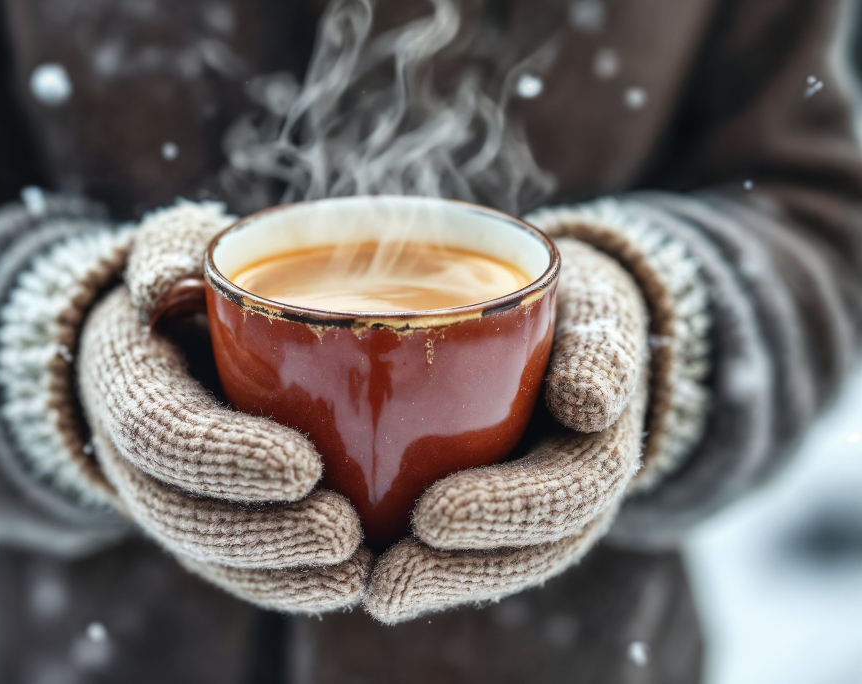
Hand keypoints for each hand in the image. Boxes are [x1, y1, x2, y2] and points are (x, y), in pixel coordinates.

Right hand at [76, 203, 369, 612]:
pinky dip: (283, 586)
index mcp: (124, 380)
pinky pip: (231, 569)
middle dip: (261, 531)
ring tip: (356, 571)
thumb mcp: (166, 247)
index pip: (160, 430)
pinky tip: (345, 585)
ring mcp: (165, 497)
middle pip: (182, 512)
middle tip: (342, 532)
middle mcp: (133, 456)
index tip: (305, 466)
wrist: (158, 343)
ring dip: (279, 572)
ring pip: (208, 554)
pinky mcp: (204, 523)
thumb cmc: (181, 288)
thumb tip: (162, 280)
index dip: (223, 456)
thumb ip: (163, 251)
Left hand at [363, 239, 650, 623]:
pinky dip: (423, 569)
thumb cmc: (573, 316)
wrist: (568, 330)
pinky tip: (367, 580)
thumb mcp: (598, 316)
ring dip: (435, 585)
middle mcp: (572, 497)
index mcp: (602, 452)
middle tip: (386, 580)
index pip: (567, 492)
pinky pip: (465, 553)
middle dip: (457, 569)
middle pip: (526, 551)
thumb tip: (586, 403)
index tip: (431, 516)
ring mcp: (535, 512)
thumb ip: (601, 352)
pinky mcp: (494, 512)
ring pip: (495, 565)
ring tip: (373, 594)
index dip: (504, 510)